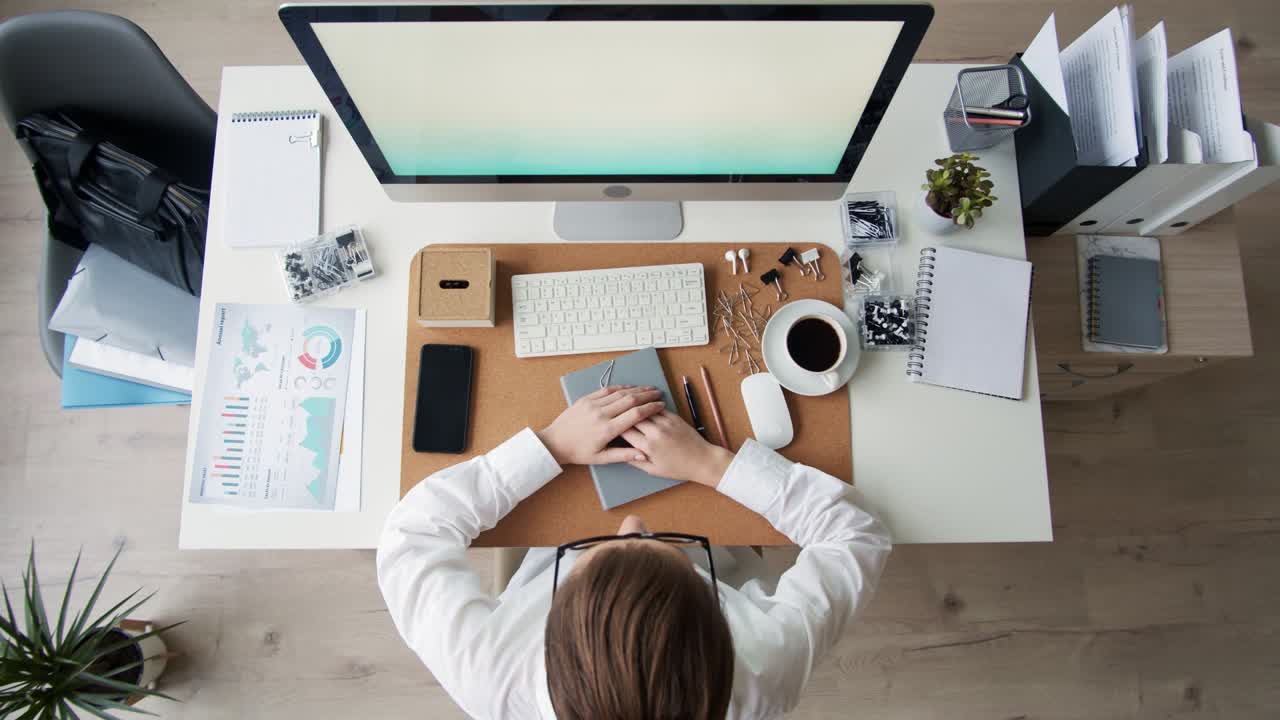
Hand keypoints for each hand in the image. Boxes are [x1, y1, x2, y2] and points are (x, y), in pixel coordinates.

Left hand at [538, 385, 664, 465]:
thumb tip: (644, 455)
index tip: (660, 406)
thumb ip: (624, 455)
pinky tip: (630, 388)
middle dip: (647, 396)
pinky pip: (606, 390)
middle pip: (630, 400)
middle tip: (658, 394)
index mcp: (606, 430)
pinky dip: (620, 388)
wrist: (555, 442)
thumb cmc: (578, 452)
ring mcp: (592, 405)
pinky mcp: (586, 399)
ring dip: (636, 389)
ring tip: (648, 389)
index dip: (650, 409)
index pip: (635, 415)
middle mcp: (601, 414)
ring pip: (619, 393)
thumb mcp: (601, 458)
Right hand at [622, 410, 733, 487]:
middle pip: (632, 417)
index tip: (611, 425)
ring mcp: (665, 423)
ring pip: (644, 410)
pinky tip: (643, 404)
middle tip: (616, 412)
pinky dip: (649, 406)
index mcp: (648, 447)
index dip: (616, 427)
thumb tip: (620, 453)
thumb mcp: (653, 470)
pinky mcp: (674, 417)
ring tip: (626, 404)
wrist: (702, 460)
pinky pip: (657, 408)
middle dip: (623, 414)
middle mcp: (655, 433)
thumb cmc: (677, 468)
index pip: (625, 431)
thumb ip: (635, 461)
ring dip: (635, 407)